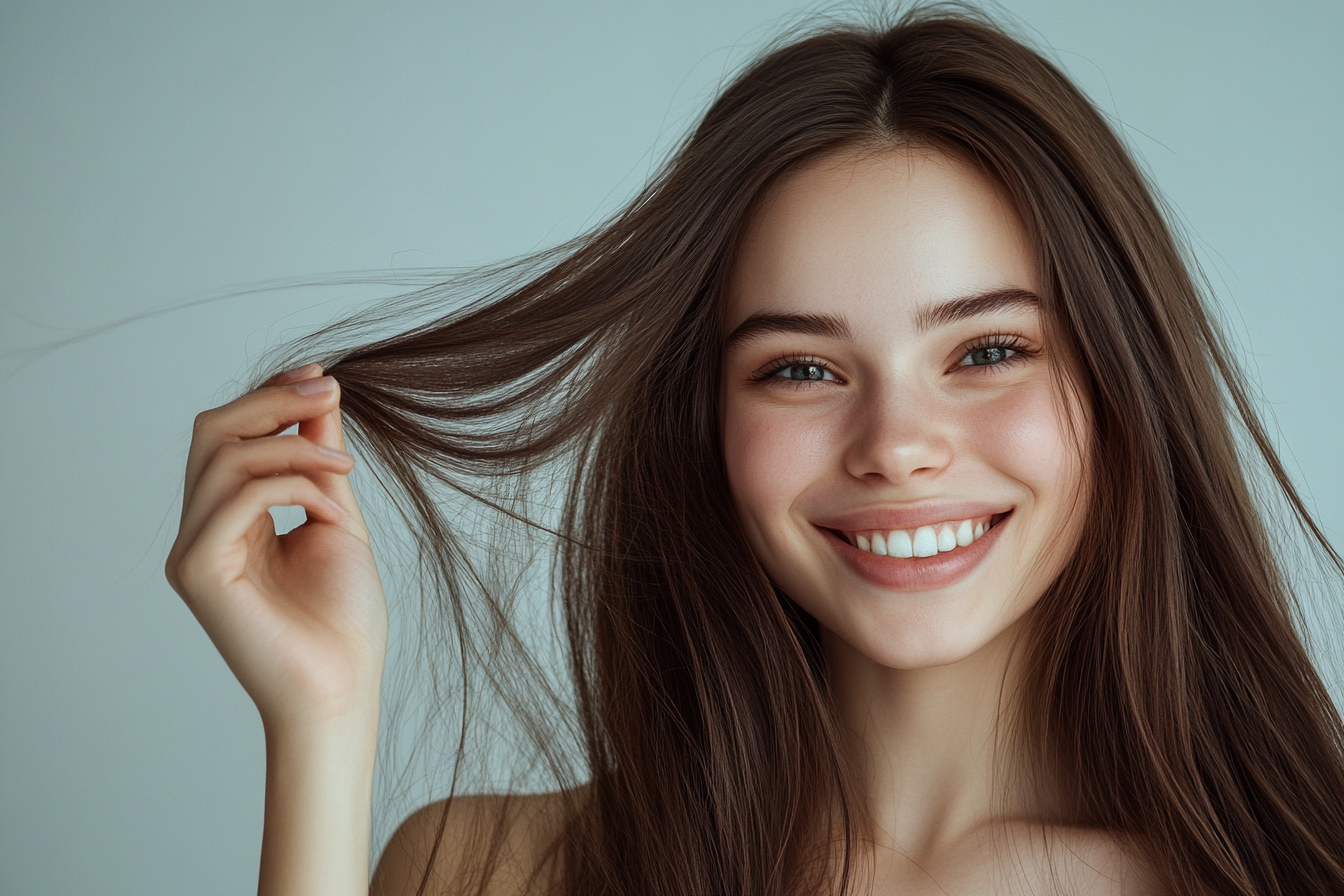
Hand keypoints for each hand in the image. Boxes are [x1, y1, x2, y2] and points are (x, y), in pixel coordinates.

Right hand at [166, 363, 387, 732]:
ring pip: (219, 457)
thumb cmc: (343, 620)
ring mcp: (193, 551)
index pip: (230, 437)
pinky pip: (236, 497)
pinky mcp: (197, 571)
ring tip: (343, 464)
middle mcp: (202, 531)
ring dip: (290, 444)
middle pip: (212, 433)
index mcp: (230, 520)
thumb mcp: (337, 518)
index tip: (322, 378)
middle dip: (272, 403)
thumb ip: (319, 458)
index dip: (270, 398)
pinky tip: (330, 503)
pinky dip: (290, 484)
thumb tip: (320, 394)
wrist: (342, 689)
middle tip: (329, 393)